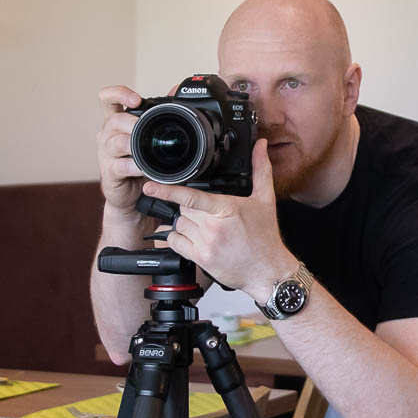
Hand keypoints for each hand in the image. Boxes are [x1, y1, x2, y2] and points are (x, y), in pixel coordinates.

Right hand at [95, 85, 145, 221]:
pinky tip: (145, 169)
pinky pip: (121, 166)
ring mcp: (106, 153)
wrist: (131, 194)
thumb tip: (175, 89)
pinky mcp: (109, 172)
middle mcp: (107, 134)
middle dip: (132, 123)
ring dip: (134, 144)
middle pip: (114, 120)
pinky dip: (135, 166)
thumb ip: (158, 112)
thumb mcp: (148, 135)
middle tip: (148, 129)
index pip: (107, 98)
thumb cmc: (138, 161)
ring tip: (147, 150)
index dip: (118, 93)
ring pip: (116, 142)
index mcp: (115, 120)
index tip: (136, 99)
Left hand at [143, 139, 296, 303]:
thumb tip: (261, 146)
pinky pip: (176, 243)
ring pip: (178, 225)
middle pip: (183, 209)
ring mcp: (205, 244)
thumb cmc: (265, 237)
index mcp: (226, 208)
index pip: (191, 197)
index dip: (168, 190)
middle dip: (191, 209)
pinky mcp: (201, 258)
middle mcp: (213, 227)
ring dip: (185, 223)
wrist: (268, 271)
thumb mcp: (266, 200)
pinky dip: (177, 238)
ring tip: (204, 227)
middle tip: (208, 214)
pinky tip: (192, 238)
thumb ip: (261, 169)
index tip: (150, 186)